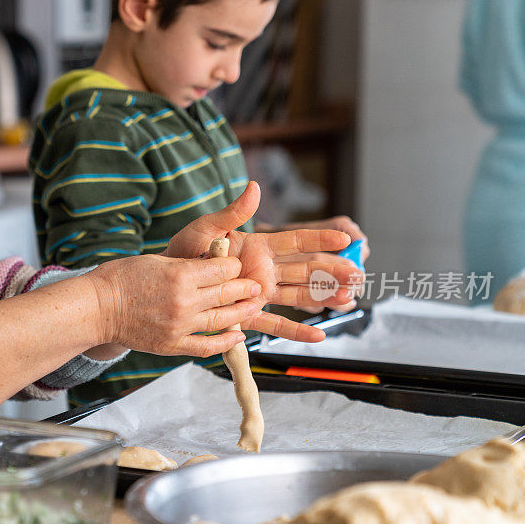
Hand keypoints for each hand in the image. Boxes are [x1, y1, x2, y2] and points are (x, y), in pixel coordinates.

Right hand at [86, 253, 263, 358]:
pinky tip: (237, 336)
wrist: (96, 308)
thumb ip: (186, 264)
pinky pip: (206, 346)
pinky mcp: (172, 345)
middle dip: (246, 288)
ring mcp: (179, 326)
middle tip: (257, 286)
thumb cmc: (120, 279)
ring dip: (243, 313)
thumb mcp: (155, 260)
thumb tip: (212, 264)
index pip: (223, 268)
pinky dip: (225, 342)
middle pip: (228, 293)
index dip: (233, 265)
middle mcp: (184, 302)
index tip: (236, 265)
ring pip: (222, 320)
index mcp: (180, 275)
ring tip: (254, 307)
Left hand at [164, 182, 363, 341]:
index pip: (295, 240)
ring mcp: (260, 292)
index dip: (320, 237)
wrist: (166, 284)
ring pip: (299, 294)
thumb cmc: (182, 252)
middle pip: (306, 269)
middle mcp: (265, 269)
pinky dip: (296, 331)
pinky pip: (276, 323)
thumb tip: (254, 188)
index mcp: (258, 246)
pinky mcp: (250, 314)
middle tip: (357, 273)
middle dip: (333, 270)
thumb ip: (231, 213)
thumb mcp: (204, 229)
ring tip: (348, 298)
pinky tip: (318, 335)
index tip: (346, 236)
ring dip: (324, 297)